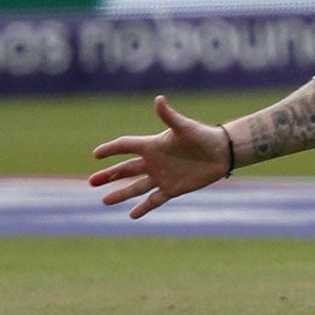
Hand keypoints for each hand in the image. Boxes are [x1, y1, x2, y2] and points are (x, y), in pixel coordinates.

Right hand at [89, 95, 232, 217]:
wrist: (222, 152)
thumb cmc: (203, 136)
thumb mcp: (184, 127)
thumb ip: (169, 116)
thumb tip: (159, 98)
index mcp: (153, 145)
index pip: (126, 147)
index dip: (111, 149)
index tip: (96, 154)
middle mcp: (154, 162)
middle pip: (126, 169)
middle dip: (109, 176)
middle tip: (91, 182)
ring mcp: (162, 176)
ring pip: (136, 187)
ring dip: (120, 194)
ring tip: (104, 201)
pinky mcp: (173, 188)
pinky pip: (154, 200)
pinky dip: (143, 207)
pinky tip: (131, 215)